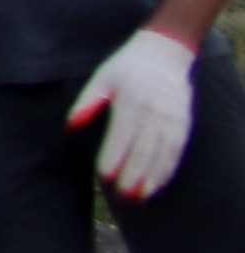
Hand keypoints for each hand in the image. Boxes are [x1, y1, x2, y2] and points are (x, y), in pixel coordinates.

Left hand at [74, 30, 204, 200]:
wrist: (165, 53)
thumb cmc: (125, 67)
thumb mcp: (101, 79)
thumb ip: (85, 104)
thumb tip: (68, 129)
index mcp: (130, 102)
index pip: (121, 138)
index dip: (114, 159)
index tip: (105, 178)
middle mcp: (153, 114)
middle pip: (143, 152)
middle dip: (133, 177)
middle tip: (122, 198)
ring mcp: (171, 120)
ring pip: (162, 156)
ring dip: (151, 180)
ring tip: (139, 199)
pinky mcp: (182, 125)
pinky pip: (176, 152)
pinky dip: (167, 171)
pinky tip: (157, 185)